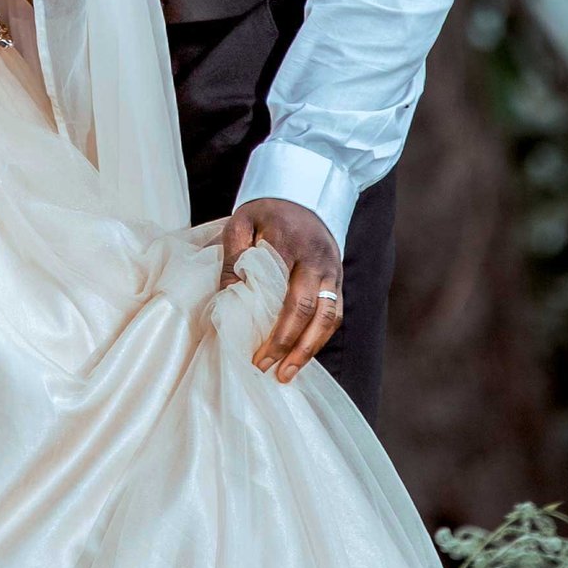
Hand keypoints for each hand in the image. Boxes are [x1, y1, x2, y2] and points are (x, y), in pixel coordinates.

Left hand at [221, 197, 345, 381]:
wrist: (305, 192)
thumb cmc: (267, 212)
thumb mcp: (242, 222)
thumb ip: (234, 256)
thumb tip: (230, 296)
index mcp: (291, 244)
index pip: (286, 296)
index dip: (274, 330)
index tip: (256, 355)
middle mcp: (317, 260)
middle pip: (308, 312)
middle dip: (289, 346)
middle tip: (267, 370)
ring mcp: (331, 271)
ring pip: (328, 318)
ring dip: (309, 350)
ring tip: (286, 374)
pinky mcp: (338, 280)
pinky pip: (334, 314)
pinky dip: (319, 338)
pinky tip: (301, 356)